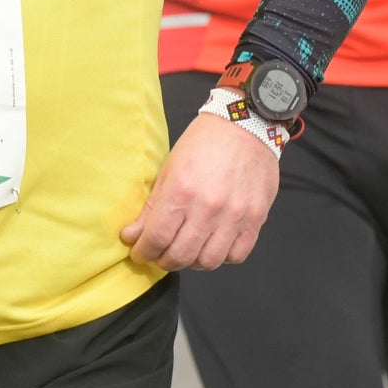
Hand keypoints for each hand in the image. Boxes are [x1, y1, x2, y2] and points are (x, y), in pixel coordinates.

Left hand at [121, 108, 281, 270]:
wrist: (245, 125)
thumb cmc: (203, 144)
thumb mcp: (169, 170)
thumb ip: (151, 207)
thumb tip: (131, 236)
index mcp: (182, 191)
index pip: (156, 238)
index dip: (143, 251)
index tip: (139, 251)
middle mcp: (208, 207)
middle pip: (180, 256)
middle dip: (163, 260)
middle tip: (160, 254)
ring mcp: (235, 215)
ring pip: (208, 262)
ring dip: (192, 262)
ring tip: (188, 250)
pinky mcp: (256, 218)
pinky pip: (237, 255)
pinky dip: (222, 257)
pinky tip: (213, 245)